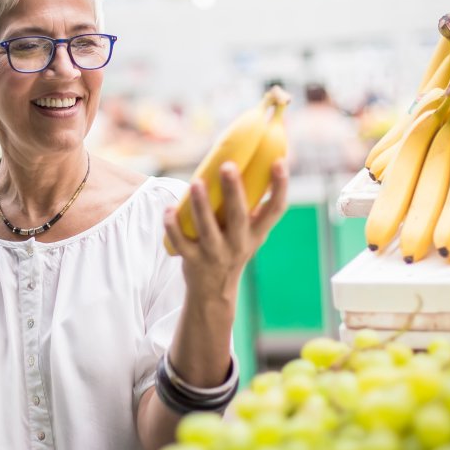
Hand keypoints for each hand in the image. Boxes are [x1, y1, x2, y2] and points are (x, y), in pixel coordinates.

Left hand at [164, 160, 288, 299]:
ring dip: (201, 205)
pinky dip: (172, 226)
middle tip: (227, 166)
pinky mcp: (193, 260)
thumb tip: (256, 159)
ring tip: (197, 182)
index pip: (276, 209)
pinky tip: (169, 209)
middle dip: (234, 191)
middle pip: (239, 217)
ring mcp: (215, 254)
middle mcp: (239, 244)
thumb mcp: (250, 232)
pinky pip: (180, 243)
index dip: (280, 186)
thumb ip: (252, 204)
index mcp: (256, 233)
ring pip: (208, 229)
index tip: (279, 160)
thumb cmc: (233, 247)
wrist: (215, 290)